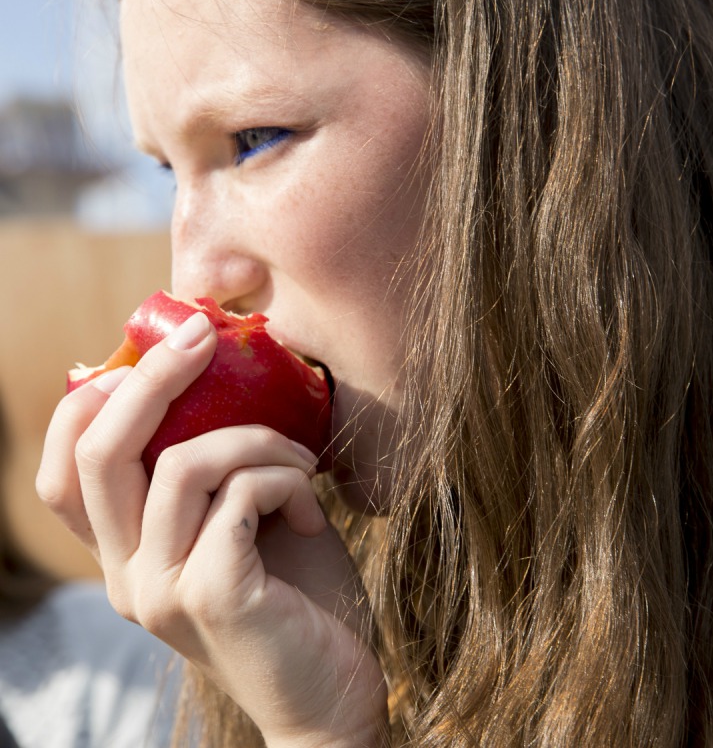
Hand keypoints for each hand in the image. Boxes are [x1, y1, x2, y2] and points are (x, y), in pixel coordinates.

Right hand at [37, 312, 388, 746]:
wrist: (334, 693)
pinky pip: (240, 494)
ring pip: (183, 464)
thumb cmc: (295, 594)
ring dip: (257, 438)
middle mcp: (126, 576)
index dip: (84, 407)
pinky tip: (315, 509)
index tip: (139, 354)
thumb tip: (212, 371)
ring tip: (303, 462)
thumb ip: (210, 469)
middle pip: (101, 452)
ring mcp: (161, 590)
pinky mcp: (210, 596)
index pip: (62, 475)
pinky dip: (285, 478)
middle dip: (153, 376)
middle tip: (204, 335)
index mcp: (124, 554)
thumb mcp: (237, 520)